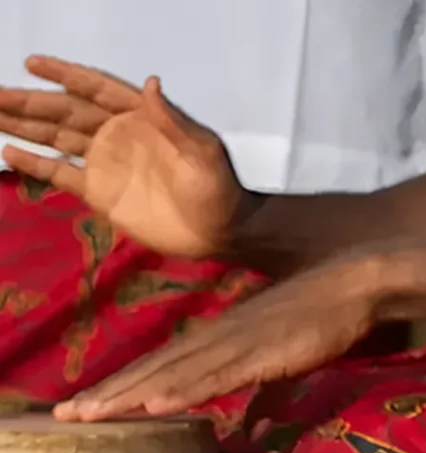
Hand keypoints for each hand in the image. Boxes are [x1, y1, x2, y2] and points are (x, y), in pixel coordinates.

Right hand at [0, 55, 250, 257]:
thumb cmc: (218, 189)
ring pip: (57, 138)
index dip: (66, 75)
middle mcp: (118, 135)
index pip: (97, 89)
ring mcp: (108, 164)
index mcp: (142, 118)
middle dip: (30, 102)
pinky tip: (10, 152)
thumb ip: (174, 121)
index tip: (33, 63)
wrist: (220, 232)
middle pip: (67, 111)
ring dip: (24, 126)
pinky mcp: (101, 193)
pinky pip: (61, 174)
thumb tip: (151, 83)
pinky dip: (36, 164)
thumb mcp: (203, 153)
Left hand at [52, 255, 385, 421]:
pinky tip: (155, 403)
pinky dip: (185, 389)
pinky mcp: (261, 350)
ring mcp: (236, 342)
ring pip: (174, 373)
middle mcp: (217, 336)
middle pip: (154, 369)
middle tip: (63, 419)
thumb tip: (253, 431)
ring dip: (130, 394)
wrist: (355, 283)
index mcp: (221, 337)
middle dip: (108, 394)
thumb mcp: (286, 362)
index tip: (85, 408)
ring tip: (90, 415)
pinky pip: (216, 374)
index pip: (162, 366)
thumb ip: (266, 397)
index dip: (123, 387)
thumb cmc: (324, 316)